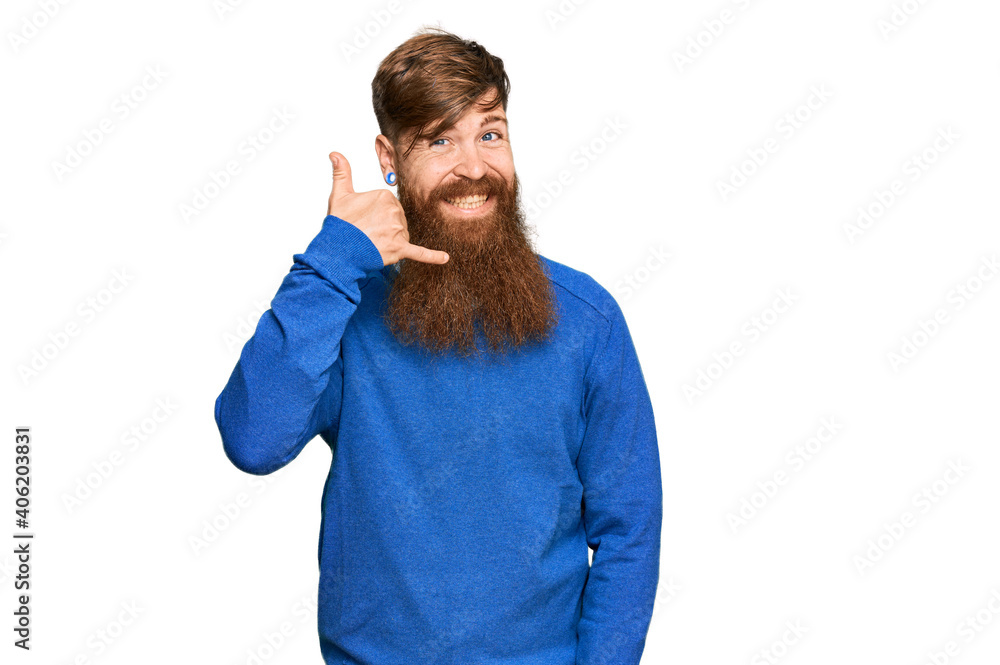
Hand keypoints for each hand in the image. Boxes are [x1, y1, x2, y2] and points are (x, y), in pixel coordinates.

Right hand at [326, 152, 448, 266]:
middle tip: (367, 232)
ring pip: (402, 235)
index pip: (390, 206)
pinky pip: (419, 252)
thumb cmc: (340, 224)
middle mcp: (395, 212)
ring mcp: (399, 231)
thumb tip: (335, 153)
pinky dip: (432, 256)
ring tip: (372, 242)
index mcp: (385, 196)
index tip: (364, 219)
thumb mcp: (340, 194)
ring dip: (390, 241)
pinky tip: (445, 257)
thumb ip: (342, 172)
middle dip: (385, 227)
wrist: (338, 250)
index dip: (377, 214)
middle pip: (398, 220)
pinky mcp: (400, 249)